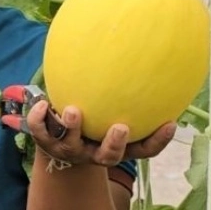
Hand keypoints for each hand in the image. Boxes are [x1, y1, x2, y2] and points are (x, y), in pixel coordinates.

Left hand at [27, 101, 175, 167]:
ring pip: (70, 145)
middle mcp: (94, 153)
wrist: (55, 140)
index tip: (171, 124)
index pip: (143, 150)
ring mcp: (69, 150)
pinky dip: (39, 118)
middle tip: (121, 127)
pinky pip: (40, 132)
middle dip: (115, 144)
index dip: (158, 141)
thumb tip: (146, 53)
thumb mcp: (112, 108)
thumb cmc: (93, 117)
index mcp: (116, 147)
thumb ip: (126, 91)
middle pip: (109, 157)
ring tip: (74, 111)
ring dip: (73, 128)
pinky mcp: (46, 143)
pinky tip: (40, 102)